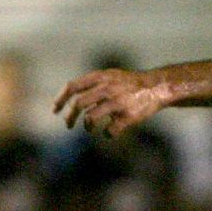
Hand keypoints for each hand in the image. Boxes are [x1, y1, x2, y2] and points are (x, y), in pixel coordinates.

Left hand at [53, 68, 168, 135]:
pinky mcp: (128, 116)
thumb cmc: (130, 83)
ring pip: (90, 118)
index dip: (61, 99)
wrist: (157, 87)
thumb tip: (72, 97)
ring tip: (90, 128)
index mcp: (101, 77)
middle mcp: (107, 88)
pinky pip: (110, 131)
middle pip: (78, 104)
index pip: (73, 86)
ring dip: (87, 126)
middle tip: (68, 125)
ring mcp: (117, 102)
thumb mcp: (110, 75)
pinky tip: (111, 132)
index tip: (55, 110)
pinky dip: (108, 134)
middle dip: (69, 117)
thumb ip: (93, 84)